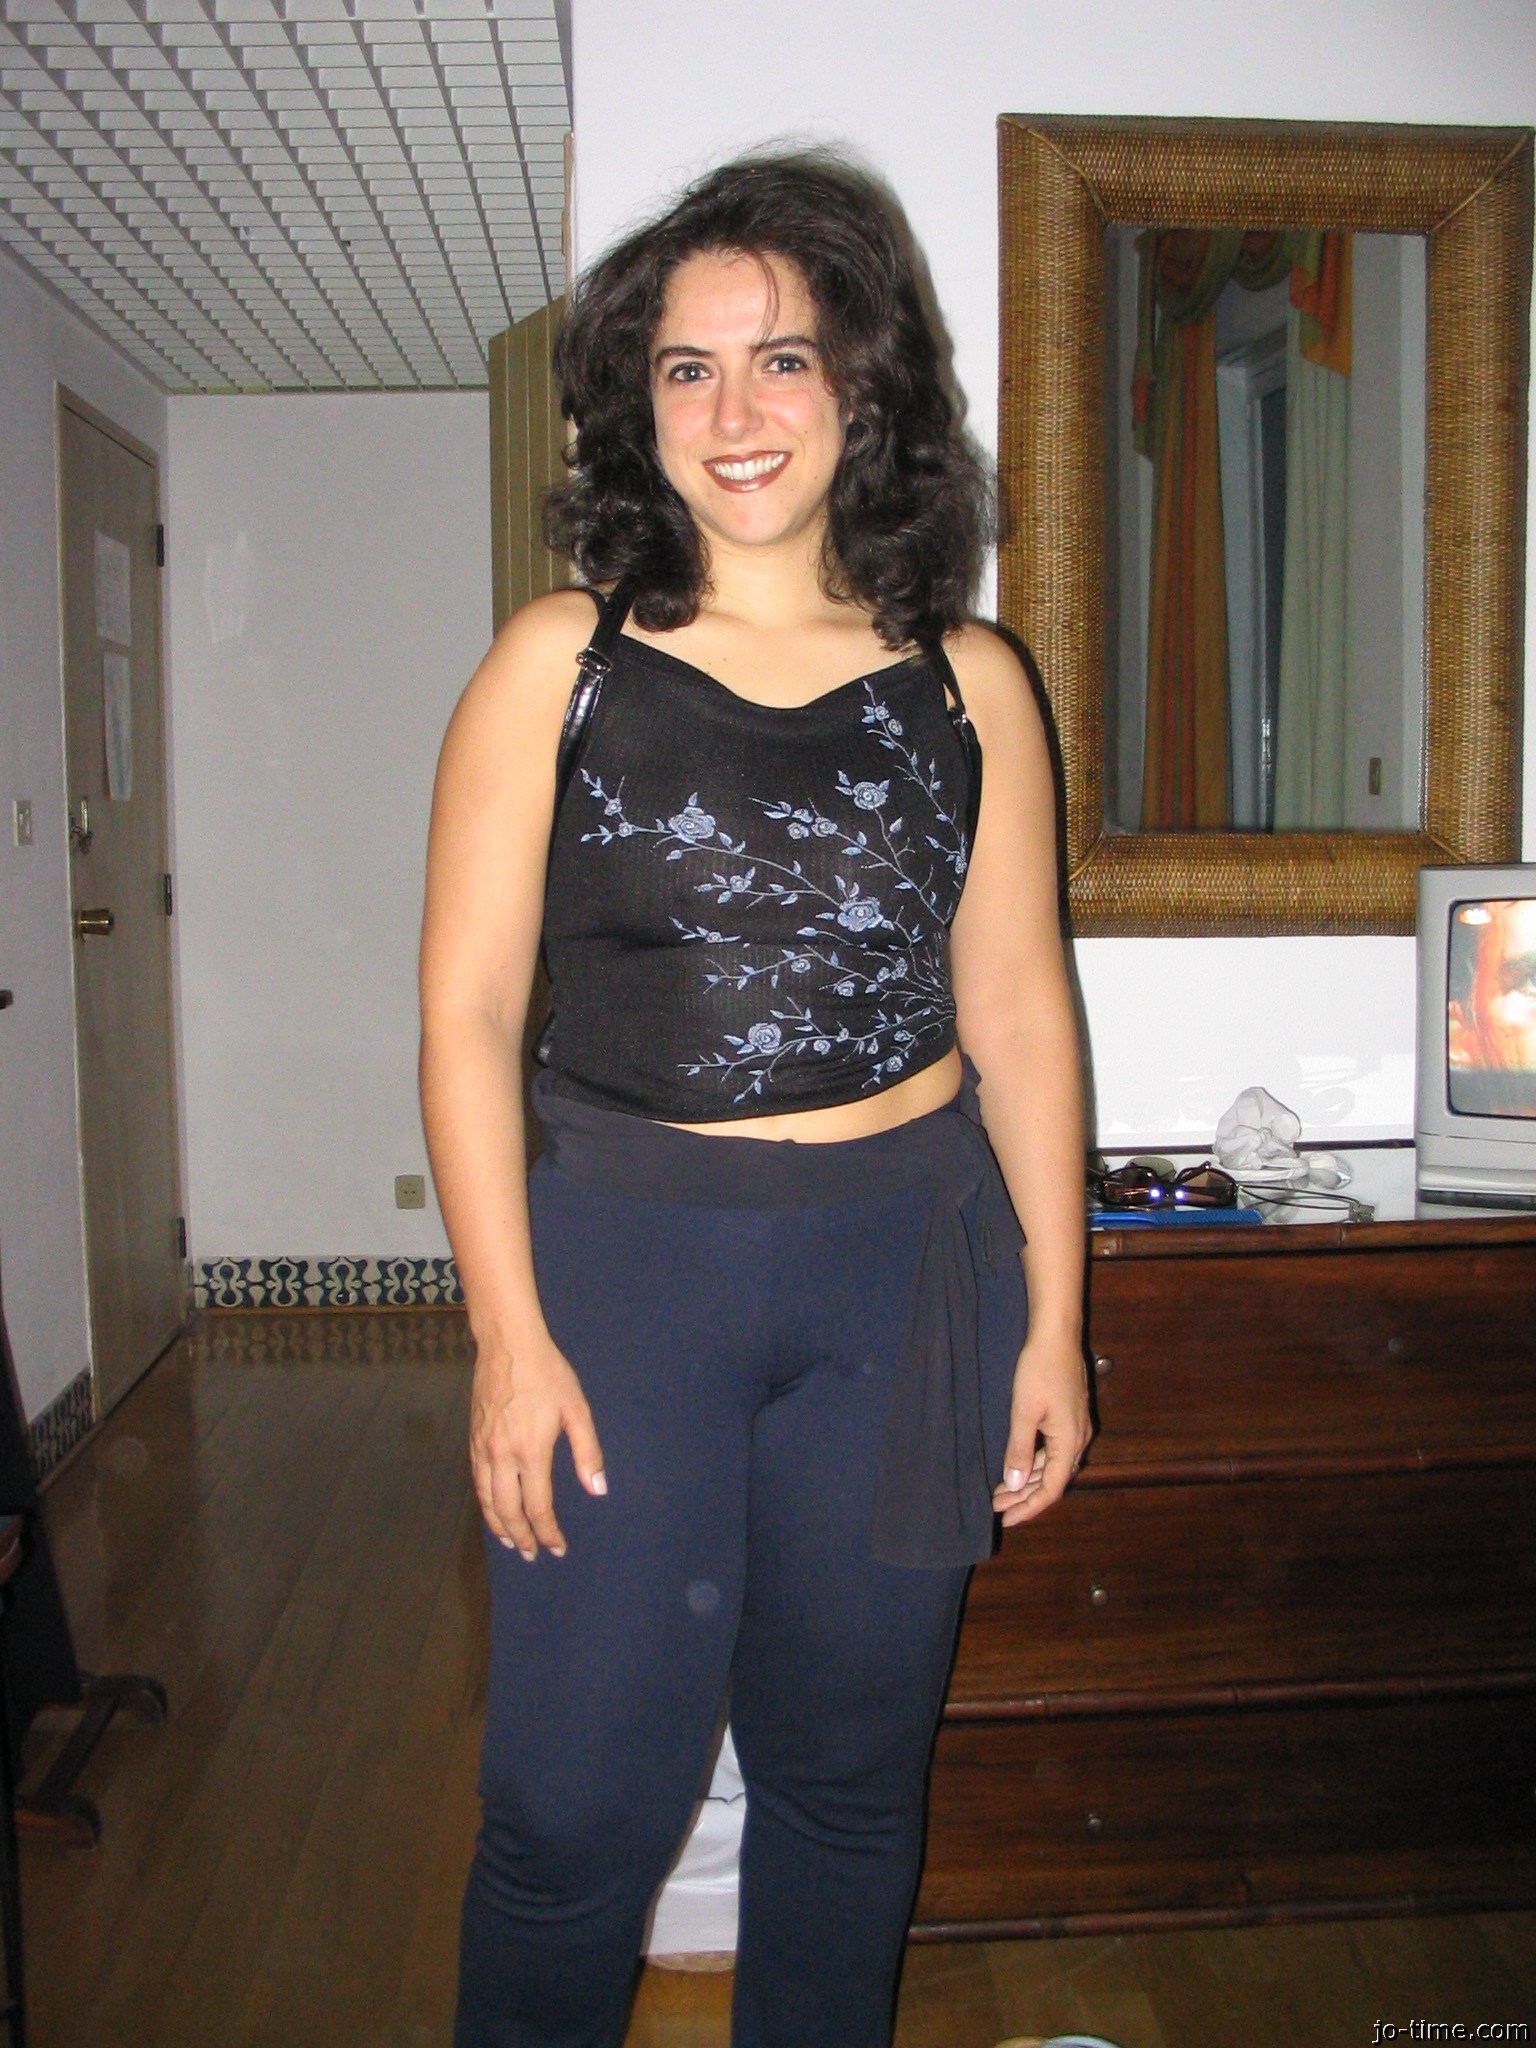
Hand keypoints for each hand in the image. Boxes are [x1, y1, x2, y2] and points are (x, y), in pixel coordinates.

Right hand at [470, 1330, 606, 1559]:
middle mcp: (502, 1455)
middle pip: (508, 1510)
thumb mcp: (576, 1409)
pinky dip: (485, 1502)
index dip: (548, 1532)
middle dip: (521, 1536)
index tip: (557, 1548)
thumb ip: (587, 1452)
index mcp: (531, 1451)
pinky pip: (477, 1480)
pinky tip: (493, 1507)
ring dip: (499, 1525)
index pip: (538, 1506)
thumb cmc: (547, 1374)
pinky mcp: (472, 1439)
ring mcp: (483, 1448)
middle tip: (531, 1554)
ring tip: (511, 1541)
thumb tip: (597, 1489)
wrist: (508, 1345)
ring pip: (486, 1499)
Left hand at [991, 1327, 1091, 1527]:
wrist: (1057, 1335)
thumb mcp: (1024, 1411)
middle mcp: (1078, 1440)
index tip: (1005, 1518)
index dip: (1028, 1507)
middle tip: (995, 1506)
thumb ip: (1019, 1450)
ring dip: (1027, 1479)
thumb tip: (1014, 1485)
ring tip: (1001, 1490)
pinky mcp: (1069, 1417)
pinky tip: (1016, 1463)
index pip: (1051, 1489)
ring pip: (1051, 1465)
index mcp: (1070, 1442)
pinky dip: (1034, 1461)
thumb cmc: (1039, 1370)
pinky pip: (1052, 1450)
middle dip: (1024, 1496)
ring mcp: (1075, 1428)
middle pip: (1052, 1480)